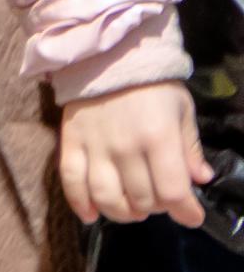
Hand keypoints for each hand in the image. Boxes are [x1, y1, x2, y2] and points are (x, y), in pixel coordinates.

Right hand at [62, 81, 210, 227]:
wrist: (107, 56)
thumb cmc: (152, 85)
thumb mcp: (182, 111)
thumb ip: (190, 148)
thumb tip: (200, 179)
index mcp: (158, 138)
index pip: (173, 192)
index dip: (186, 212)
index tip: (191, 216)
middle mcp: (126, 147)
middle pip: (142, 199)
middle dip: (158, 208)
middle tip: (161, 200)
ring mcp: (95, 146)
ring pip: (107, 197)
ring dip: (123, 212)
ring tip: (133, 209)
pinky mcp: (70, 142)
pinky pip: (70, 179)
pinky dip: (80, 203)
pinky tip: (91, 214)